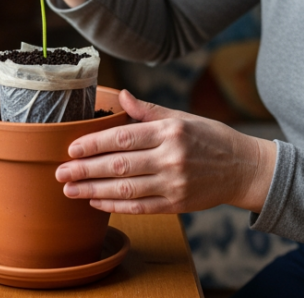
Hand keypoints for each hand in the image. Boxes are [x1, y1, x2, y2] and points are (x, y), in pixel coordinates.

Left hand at [55, 90, 276, 213]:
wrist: (243, 168)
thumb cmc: (210, 138)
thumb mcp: (182, 117)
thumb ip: (148, 111)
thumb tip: (121, 95)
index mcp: (170, 131)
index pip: (122, 138)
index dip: (93, 144)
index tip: (71, 149)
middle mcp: (171, 157)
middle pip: (119, 165)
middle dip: (85, 170)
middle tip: (60, 173)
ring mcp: (174, 183)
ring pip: (126, 189)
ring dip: (94, 191)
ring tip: (70, 190)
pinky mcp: (177, 204)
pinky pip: (140, 207)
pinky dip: (115, 206)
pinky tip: (96, 202)